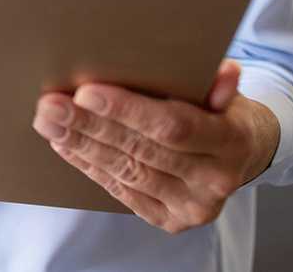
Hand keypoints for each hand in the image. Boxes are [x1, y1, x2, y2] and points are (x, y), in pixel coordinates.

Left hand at [33, 60, 280, 233]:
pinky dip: (90, 166)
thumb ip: (219, 82)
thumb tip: (223, 72)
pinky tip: (65, 146)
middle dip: (89, 126)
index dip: (127, 111)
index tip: (85, 93)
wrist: (242, 156)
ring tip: (49, 123)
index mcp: (231, 141)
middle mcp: (214, 180)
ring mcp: (193, 206)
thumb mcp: (226, 91)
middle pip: (141, 150)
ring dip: (81, 146)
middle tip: (50, 106)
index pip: (172, 126)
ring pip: (127, 172)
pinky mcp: (171, 220)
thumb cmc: (221, 112)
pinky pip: (122, 191)